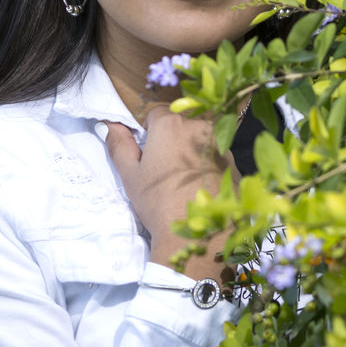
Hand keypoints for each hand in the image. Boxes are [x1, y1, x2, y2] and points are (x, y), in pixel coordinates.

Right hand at [104, 105, 237, 281]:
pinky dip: (208, 165)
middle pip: (182, 123)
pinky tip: (201, 187)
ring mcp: (220, 144)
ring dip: (192, 150)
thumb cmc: (157, 201)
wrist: (196, 232)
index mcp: (171, 124)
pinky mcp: (234, 162)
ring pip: (201, 139)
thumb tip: (111, 125)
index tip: (149, 153)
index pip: (156, 114)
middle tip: (165, 168)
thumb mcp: (130, 175)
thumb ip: (119, 145)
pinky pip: (217, 156)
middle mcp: (199, 127)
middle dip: (173, 138)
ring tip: (184, 180)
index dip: (150, 132)